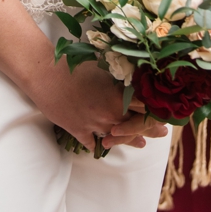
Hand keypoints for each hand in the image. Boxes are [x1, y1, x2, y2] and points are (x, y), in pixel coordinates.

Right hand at [28, 61, 164, 151]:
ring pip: (119, 138)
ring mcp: (94, 124)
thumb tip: (131, 78)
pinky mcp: (78, 131)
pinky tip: (105, 147)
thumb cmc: (71, 64)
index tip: (166, 114)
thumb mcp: (100, 67)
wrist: (44, 73)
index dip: (157, 112)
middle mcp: (110, 112)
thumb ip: (117, 77)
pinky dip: (100, 146)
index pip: (146, 108)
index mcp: (117, 94)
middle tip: (161, 133)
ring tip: (142, 144)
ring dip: (131, 142)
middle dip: (151, 130)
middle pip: (137, 126)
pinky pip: (93, 144)